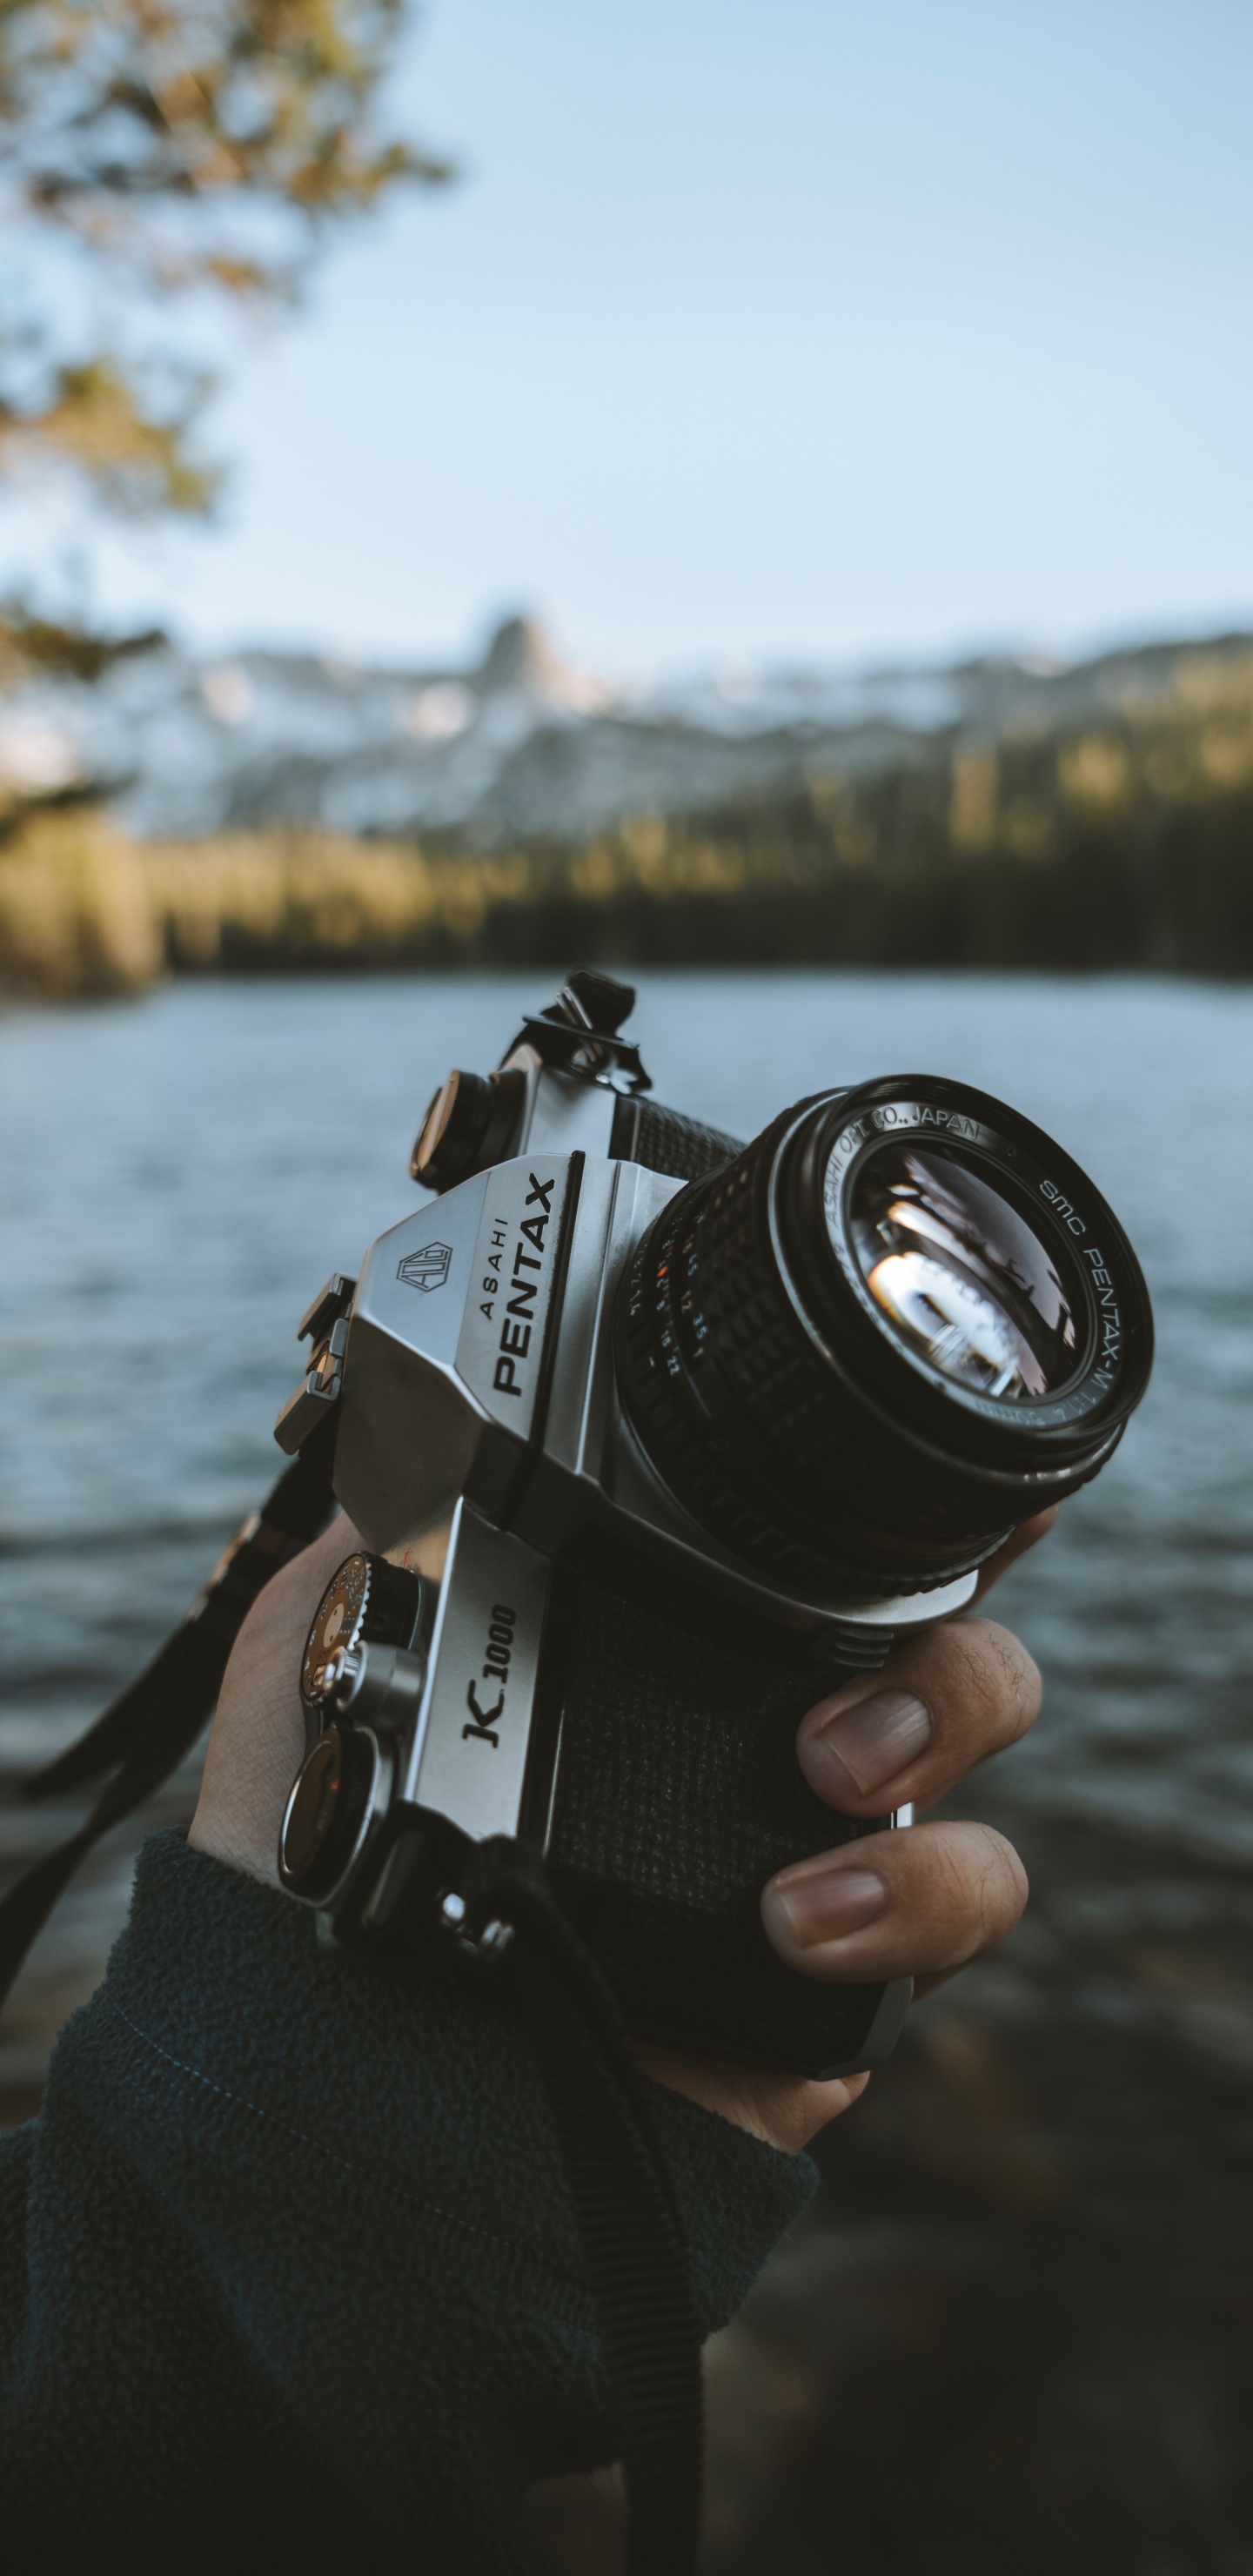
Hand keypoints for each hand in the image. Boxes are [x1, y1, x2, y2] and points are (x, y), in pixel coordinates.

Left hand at [190, 1509, 1052, 2163]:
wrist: (339, 2059)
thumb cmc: (316, 1854)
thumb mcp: (324, 1642)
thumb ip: (389, 1520)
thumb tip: (447, 1408)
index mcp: (666, 1640)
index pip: (817, 1547)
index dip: (905, 1501)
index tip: (948, 1470)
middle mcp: (756, 1727)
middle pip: (938, 1625)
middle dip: (949, 1626)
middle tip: (836, 1689)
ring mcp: (811, 1840)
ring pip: (973, 1736)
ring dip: (941, 1728)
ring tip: (830, 1780)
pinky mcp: (835, 1967)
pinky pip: (961, 1902)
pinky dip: (918, 1892)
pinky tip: (805, 1912)